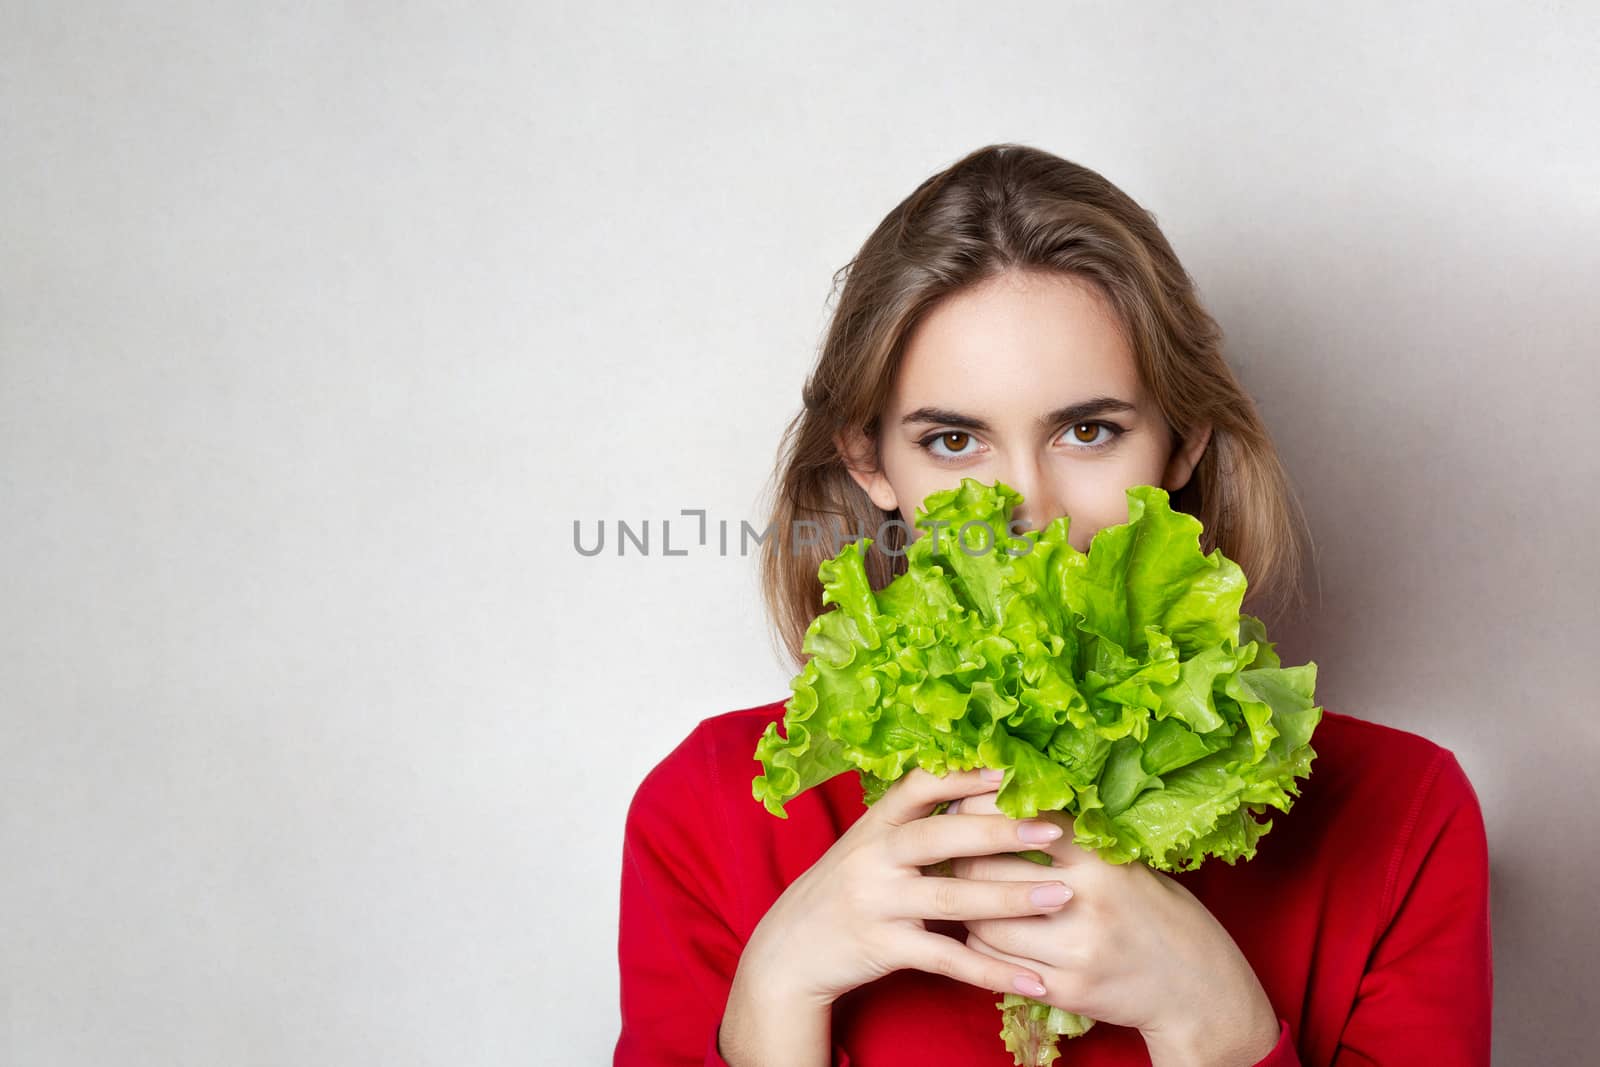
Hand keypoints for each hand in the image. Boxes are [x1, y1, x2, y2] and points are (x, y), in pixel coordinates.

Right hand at [734, 768, 1080, 1007]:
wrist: (789, 951)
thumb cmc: (842, 892)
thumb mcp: (866, 847)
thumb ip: (911, 825)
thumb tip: (976, 794)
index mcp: (874, 825)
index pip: (920, 785)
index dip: (965, 774)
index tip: (1011, 766)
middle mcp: (873, 857)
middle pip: (941, 837)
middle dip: (999, 831)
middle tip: (1052, 829)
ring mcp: (877, 903)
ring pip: (951, 899)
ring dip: (1011, 898)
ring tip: (1061, 895)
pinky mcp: (883, 947)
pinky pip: (946, 960)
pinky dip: (992, 971)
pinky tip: (1031, 979)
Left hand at [947, 792, 1280, 1065]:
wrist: (1196, 985)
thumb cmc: (1156, 911)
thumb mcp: (1125, 863)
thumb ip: (1074, 840)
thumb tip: (1007, 802)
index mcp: (1100, 861)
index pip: (1025, 821)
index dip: (983, 808)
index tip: (963, 802)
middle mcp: (1085, 904)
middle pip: (988, 871)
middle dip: (961, 858)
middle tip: (951, 850)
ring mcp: (1074, 952)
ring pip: (983, 922)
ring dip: (966, 906)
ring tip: (964, 892)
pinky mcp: (1065, 990)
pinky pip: (997, 964)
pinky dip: (981, 946)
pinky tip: (984, 932)